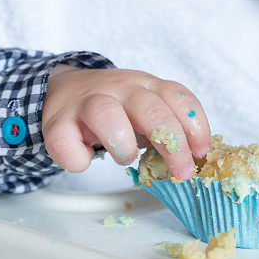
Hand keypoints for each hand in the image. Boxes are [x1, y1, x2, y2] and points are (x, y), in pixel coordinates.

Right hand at [42, 65, 210, 179]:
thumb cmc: (117, 108)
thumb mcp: (147, 109)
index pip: (178, 96)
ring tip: (125, 158)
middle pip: (150, 109)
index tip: (201, 152)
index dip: (195, 125)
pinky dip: (77, 159)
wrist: (64, 88)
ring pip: (106, 114)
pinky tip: (85, 160)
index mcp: (147, 86)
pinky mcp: (57, 121)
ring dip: (122, 145)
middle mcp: (120, 88)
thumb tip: (197, 161)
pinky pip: (64, 140)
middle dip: (172, 145)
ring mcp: (87, 101)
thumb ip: (170, 128)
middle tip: (180, 172)